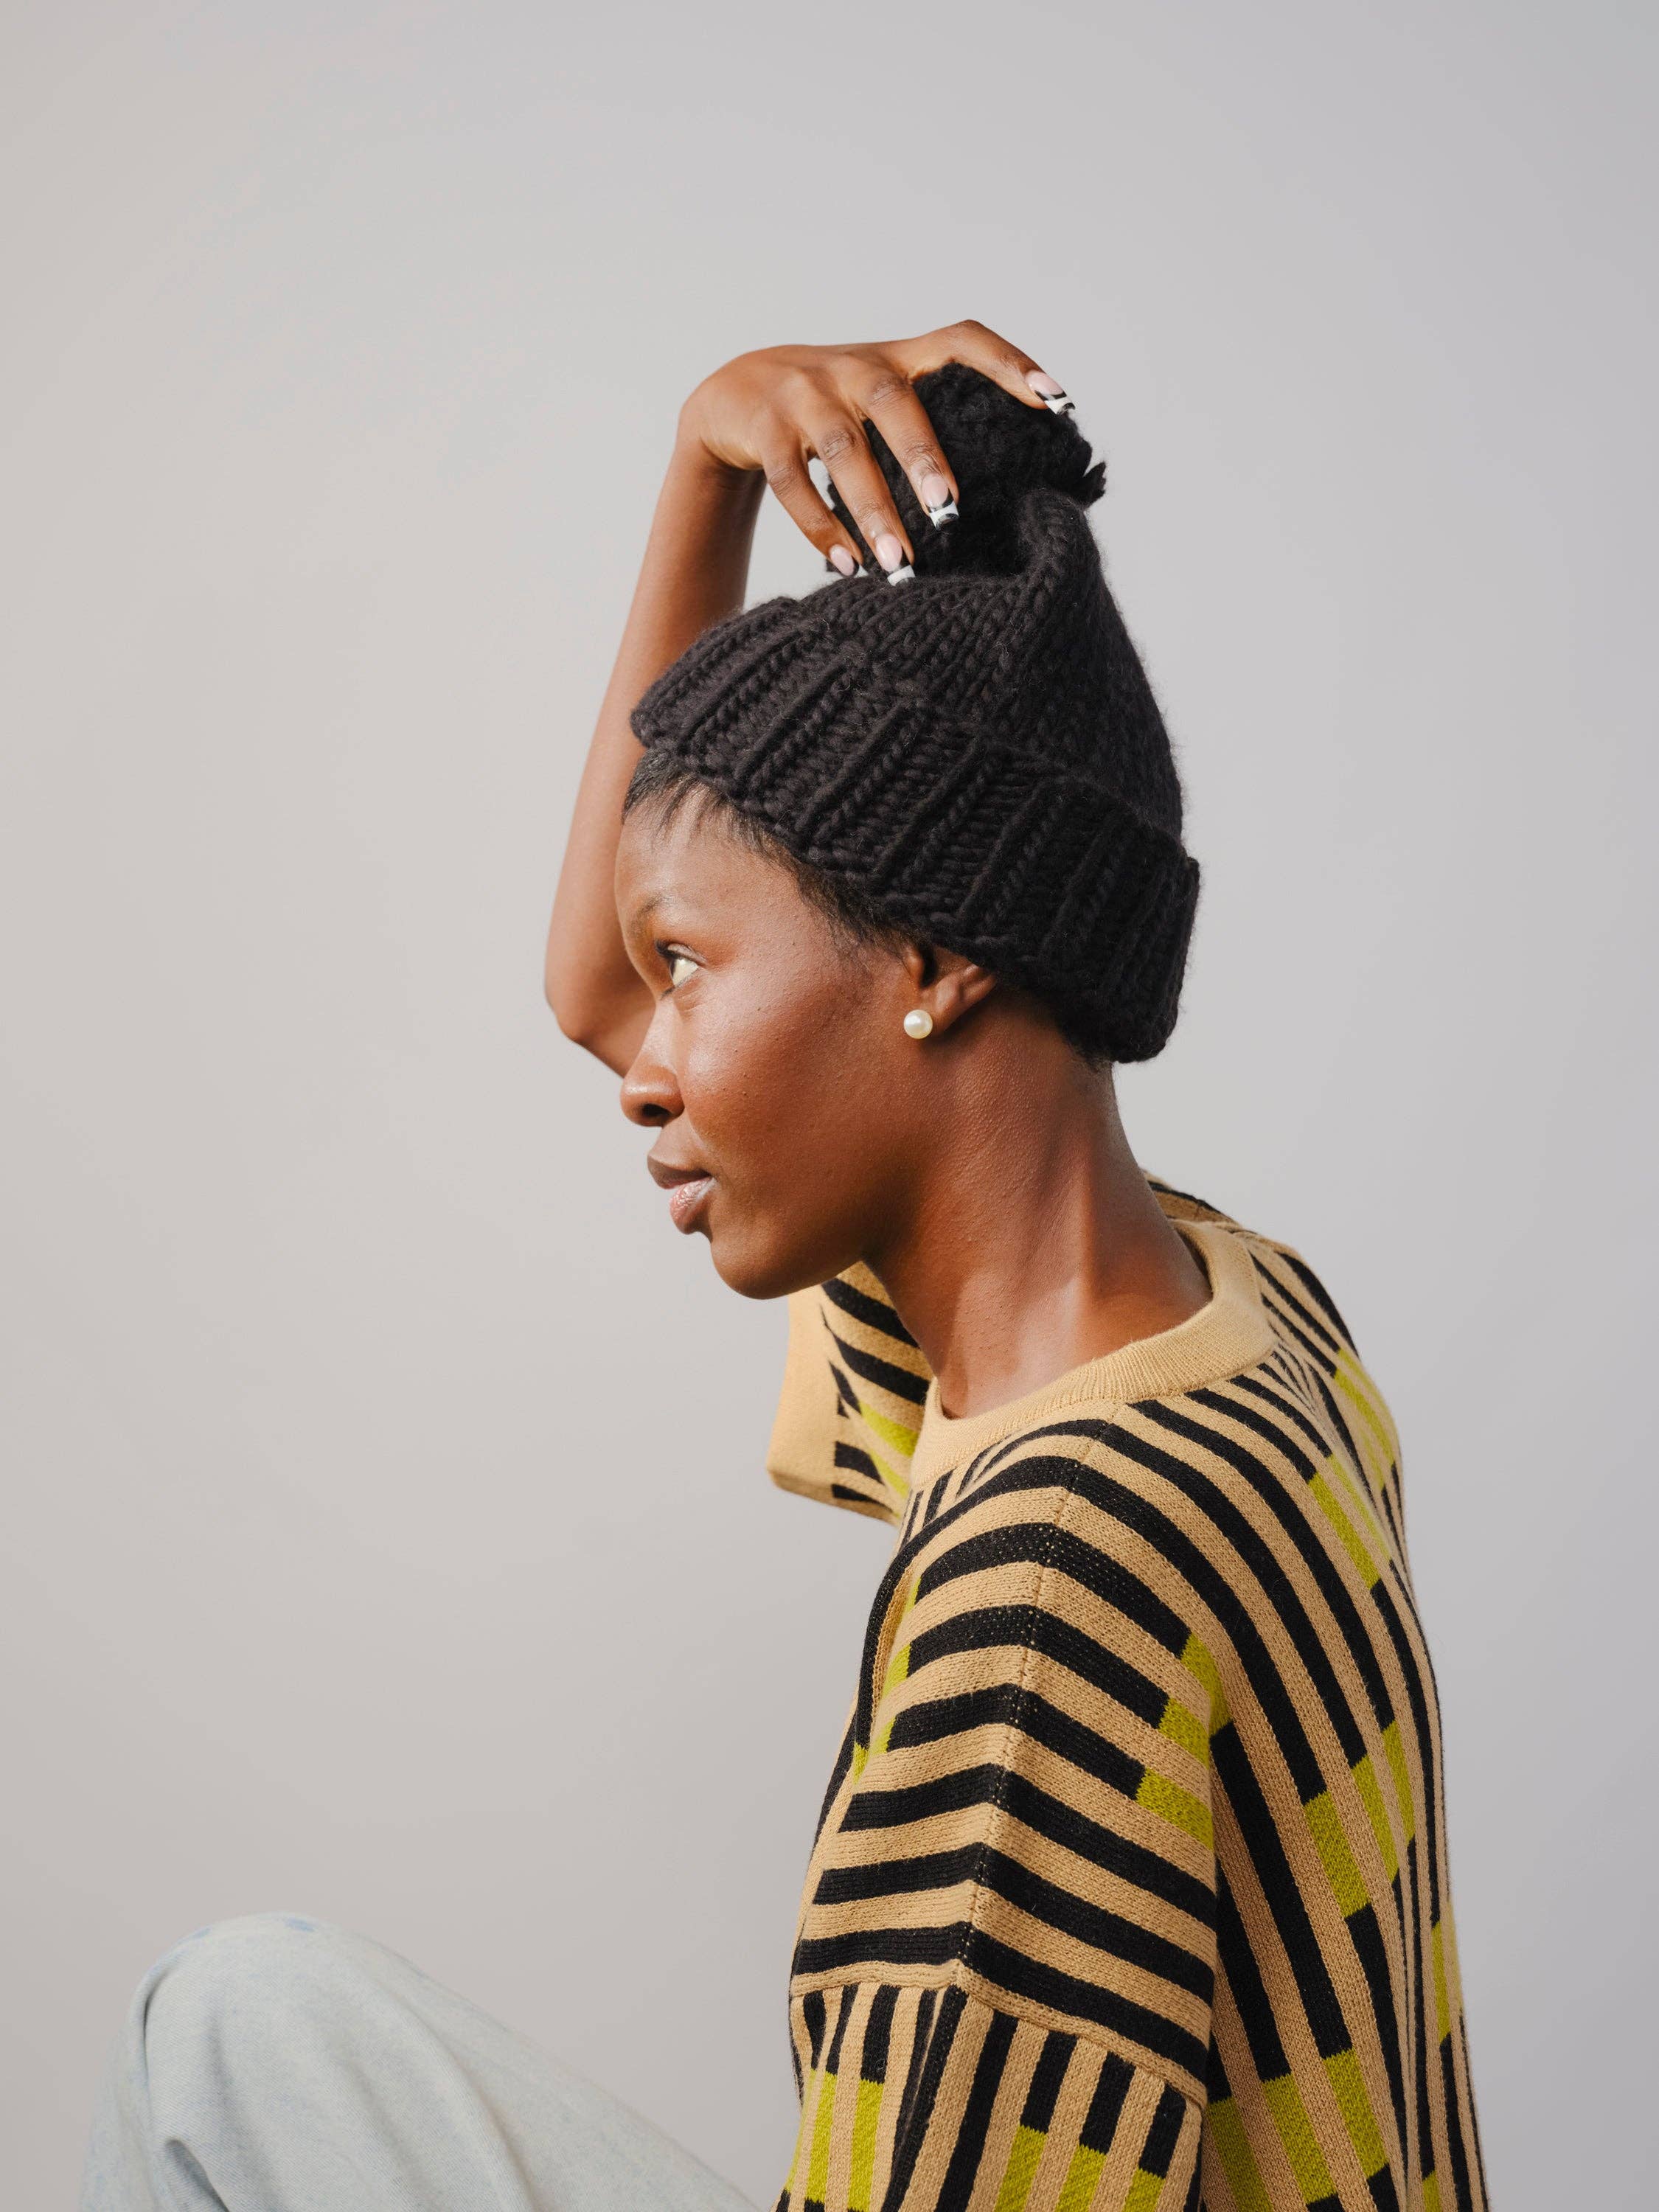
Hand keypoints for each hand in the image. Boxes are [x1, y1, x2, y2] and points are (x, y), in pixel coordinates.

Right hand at [676, 321, 1068, 578]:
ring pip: (842, 450)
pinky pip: (790, 481)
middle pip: (895, 401)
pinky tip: (847, 566)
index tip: (1056, 403)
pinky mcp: (762, 428)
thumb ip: (932, 426)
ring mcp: (803, 393)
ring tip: (900, 566)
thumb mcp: (880, 402)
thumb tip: (1010, 493)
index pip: (962, 340)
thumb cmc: (834, 411)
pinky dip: (819, 527)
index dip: (1010, 364)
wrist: (735, 396)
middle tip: (951, 512)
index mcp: (897, 356)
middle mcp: (853, 366)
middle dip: (924, 458)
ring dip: (873, 511)